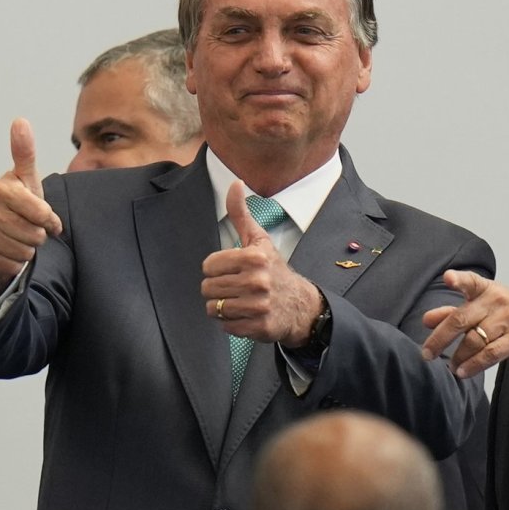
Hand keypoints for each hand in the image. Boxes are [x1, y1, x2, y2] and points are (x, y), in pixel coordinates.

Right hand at [0, 118, 62, 308]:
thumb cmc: (20, 202)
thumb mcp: (27, 178)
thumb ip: (25, 152)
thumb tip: (20, 121)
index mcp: (2, 187)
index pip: (40, 210)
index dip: (49, 218)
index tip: (48, 217)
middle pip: (35, 233)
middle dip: (40, 234)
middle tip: (33, 227)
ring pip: (25, 249)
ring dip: (30, 248)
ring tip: (22, 236)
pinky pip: (12, 263)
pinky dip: (17, 261)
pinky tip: (10, 249)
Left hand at [201, 181, 320, 345]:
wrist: (300, 305)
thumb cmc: (274, 270)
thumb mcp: (259, 240)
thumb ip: (241, 214)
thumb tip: (235, 183)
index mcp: (254, 257)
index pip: (208, 266)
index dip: (217, 269)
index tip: (233, 270)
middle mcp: (257, 281)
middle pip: (208, 288)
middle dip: (218, 289)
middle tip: (237, 287)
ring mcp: (259, 305)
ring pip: (214, 308)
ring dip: (223, 307)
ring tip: (240, 301)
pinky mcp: (259, 326)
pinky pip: (225, 326)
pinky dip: (232, 323)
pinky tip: (247, 314)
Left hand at [421, 270, 508, 377]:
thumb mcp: (486, 309)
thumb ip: (455, 312)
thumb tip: (427, 319)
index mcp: (488, 290)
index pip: (471, 281)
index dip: (458, 280)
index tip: (447, 278)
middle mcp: (498, 301)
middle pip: (462, 319)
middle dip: (440, 337)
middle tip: (427, 353)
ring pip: (474, 340)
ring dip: (458, 357)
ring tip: (451, 367)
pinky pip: (490, 354)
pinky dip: (474, 365)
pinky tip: (464, 372)